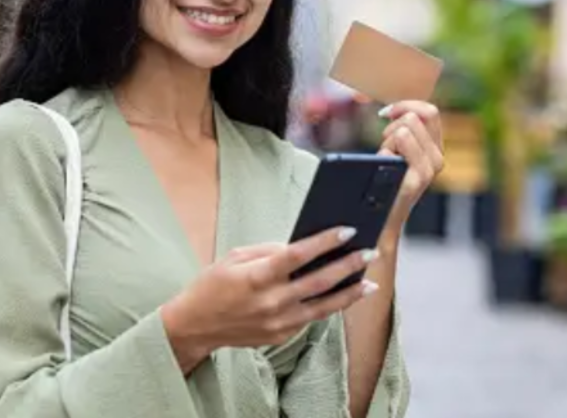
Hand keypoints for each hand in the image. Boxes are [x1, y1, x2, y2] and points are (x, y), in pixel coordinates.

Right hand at [161, 227, 378, 373]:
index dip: (325, 242)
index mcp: (257, 277)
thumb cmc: (213, 285)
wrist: (195, 326)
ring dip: (350, 293)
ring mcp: (278, 322)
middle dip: (348, 266)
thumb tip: (300, 246)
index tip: (348, 230)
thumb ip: (269, 250)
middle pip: (319, 282)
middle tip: (371, 253)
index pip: (298, 255)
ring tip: (371, 282)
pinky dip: (330, 307)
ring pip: (324, 307)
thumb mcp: (235, 256)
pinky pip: (311, 318)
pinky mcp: (281, 336)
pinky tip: (345, 296)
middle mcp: (271, 302)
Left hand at [377, 101, 444, 232]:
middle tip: (385, 143)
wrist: (381, 219)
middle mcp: (438, 157)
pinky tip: (385, 163)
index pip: (429, 111)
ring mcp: (430, 168)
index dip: (405, 105)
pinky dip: (386, 146)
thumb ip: (406, 129)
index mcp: (436, 148)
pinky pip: (402, 138)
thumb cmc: (385, 182)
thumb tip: (394, 109)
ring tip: (386, 158)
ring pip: (406, 126)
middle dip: (394, 124)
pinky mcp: (418, 176)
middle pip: (415, 116)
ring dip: (388, 138)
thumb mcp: (399, 150)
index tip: (386, 114)